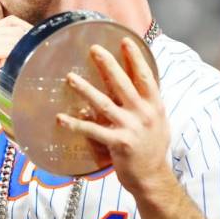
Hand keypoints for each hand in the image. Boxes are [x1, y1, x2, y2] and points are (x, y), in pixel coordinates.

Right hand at [0, 15, 30, 115]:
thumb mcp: (4, 57)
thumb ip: (13, 42)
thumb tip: (39, 34)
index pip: (13, 22)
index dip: (26, 32)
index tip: (33, 46)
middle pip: (15, 29)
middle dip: (25, 45)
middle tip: (23, 62)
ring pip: (15, 38)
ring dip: (20, 53)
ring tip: (14, 67)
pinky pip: (9, 48)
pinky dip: (14, 58)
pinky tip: (9, 69)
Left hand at [56, 37, 170, 191]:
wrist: (153, 178)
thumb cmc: (152, 148)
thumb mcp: (158, 121)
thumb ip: (148, 102)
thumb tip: (138, 81)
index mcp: (155, 106)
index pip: (145, 76)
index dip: (135, 58)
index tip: (124, 40)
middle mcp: (144, 114)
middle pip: (123, 84)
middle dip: (108, 65)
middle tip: (94, 49)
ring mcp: (131, 128)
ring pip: (104, 104)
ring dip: (85, 90)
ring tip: (70, 78)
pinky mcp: (118, 143)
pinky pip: (93, 130)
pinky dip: (76, 124)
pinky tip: (61, 118)